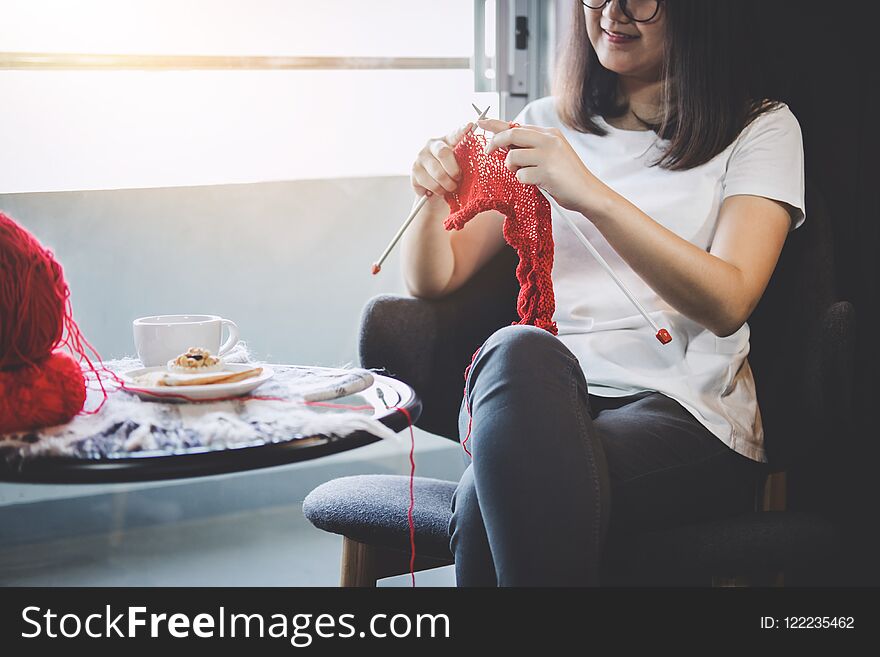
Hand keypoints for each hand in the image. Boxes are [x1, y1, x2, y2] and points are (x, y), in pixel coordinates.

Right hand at [410, 122, 473, 204]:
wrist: (431, 190)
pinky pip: (430, 184)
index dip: (462, 130)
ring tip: (450, 188)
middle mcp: (432, 145)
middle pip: (443, 153)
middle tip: (458, 179)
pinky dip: (438, 191)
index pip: (455, 133)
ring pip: (438, 173)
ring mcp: (420, 157)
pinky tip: (438, 190)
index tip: (470, 126)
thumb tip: (478, 161)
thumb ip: (464, 161)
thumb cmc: (448, 175)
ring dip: (447, 185)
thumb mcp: (458, 166)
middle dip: (454, 171)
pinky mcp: (414, 171)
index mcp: (447, 140)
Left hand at [479, 118, 608, 214]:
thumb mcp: (551, 154)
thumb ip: (532, 146)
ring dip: (512, 168)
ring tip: (525, 174)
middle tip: (488, 151)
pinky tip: (537, 183)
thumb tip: (505, 142)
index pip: (518, 125)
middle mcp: (549, 140)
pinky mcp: (546, 172)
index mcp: (550, 134)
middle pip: (512, 134)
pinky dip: (523, 181)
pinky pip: (520, 175)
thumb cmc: (567, 176)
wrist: (587, 192)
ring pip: (513, 156)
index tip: (481, 122)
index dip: (497, 124)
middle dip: (495, 142)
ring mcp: (548, 155)